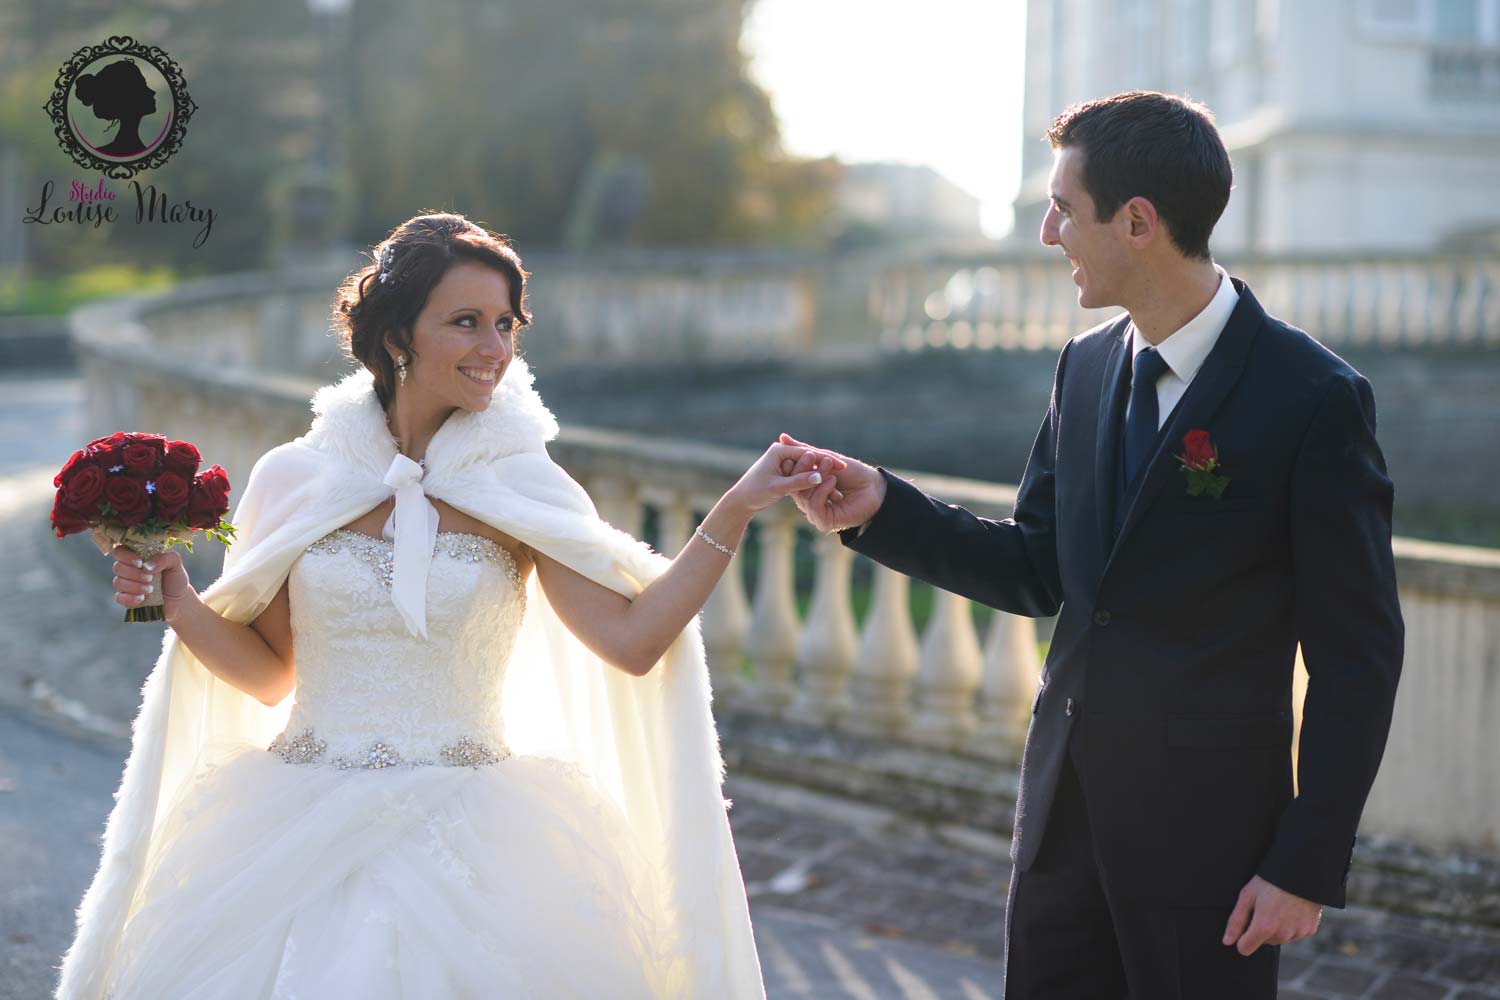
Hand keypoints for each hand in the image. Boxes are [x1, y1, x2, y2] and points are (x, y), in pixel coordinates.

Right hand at [110, 544, 192, 621]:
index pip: (120, 551)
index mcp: (137, 556)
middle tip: (150, 578)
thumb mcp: (175, 564)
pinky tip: (142, 599)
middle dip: (134, 573)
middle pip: (117, 567)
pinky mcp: (126, 599)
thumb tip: (146, 566)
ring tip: (151, 590)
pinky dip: (130, 598)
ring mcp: (125, 584)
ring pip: (118, 582)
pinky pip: (119, 598)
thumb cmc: (175, 578)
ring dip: (134, 586)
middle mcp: (128, 569)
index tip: (140, 563)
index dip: (126, 556)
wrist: (179, 600)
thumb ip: (165, 558)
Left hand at [729, 442, 846, 516]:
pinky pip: (803, 473)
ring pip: (808, 466)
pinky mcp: (785, 471)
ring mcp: (784, 461)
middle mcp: (782, 452)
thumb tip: (819, 477)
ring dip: (823, 472)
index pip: (807, 453)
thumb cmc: (755, 493)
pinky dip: (814, 478)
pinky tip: (828, 485)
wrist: (741, 501)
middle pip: (809, 457)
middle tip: (846, 468)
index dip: (825, 459)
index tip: (842, 465)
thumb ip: (799, 482)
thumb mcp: (778, 488)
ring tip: (841, 477)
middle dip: (827, 463)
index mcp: (779, 451)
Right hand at [777, 432, 885, 533]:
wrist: (874, 487)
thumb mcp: (825, 457)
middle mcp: (808, 500)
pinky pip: (814, 507)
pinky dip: (822, 491)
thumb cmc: (852, 472)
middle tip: (811, 456)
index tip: (800, 451)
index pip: (790, 477)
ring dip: (816, 478)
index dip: (792, 464)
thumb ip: (803, 450)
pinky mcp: (823, 522)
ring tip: (829, 466)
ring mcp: (815, 512)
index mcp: (805, 487)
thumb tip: (781, 437)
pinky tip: (833, 481)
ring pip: (803, 496)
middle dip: (802, 470)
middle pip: (794, 487)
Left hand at [1222, 875, 1322, 955]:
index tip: (1244, 924)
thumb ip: (1236, 921)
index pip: (1245, 949)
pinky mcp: (1310, 930)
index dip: (1241, 938)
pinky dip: (1291, 925)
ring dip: (1276, 928)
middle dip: (1260, 929)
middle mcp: (1282, 934)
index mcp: (1264, 927)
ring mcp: (1298, 933)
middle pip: (1263, 942)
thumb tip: (1227, 941)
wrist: (1301, 871)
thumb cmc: (1270, 881)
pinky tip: (1291, 908)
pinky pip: (1294, 933)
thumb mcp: (1247, 896)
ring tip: (1278, 905)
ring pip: (1279, 938)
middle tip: (1264, 906)